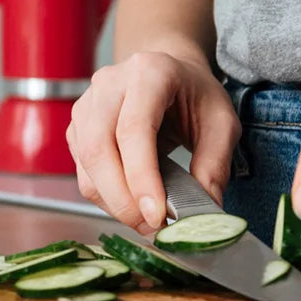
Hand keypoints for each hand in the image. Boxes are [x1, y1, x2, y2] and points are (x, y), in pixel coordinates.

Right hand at [67, 52, 240, 234]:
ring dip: (113, 202)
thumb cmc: (195, 94)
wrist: (170, 73)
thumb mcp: (222, 122)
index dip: (141, 177)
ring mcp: (87, 104)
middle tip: (152, 227)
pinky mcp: (78, 128)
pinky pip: (83, 171)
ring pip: (87, 164)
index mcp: (149, 73)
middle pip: (99, 148)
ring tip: (147, 220)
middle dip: (123, 198)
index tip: (157, 215)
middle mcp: (110, 84)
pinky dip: (106, 197)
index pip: (134, 129)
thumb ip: (215, 164)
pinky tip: (133, 203)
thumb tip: (203, 212)